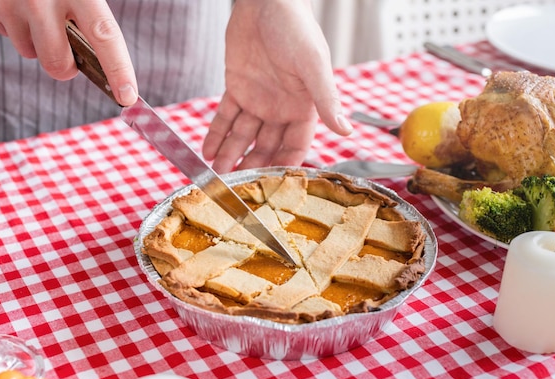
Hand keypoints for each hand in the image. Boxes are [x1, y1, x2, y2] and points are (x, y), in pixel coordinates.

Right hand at [0, 0, 137, 105]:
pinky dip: (12, 26)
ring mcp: (9, 3)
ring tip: (33, 9)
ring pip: (29, 53)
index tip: (127, 96)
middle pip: (59, 65)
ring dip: (35, 41)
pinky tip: (13, 3)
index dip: (118, 69)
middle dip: (65, 66)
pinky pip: (5, 36)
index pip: (104, 37)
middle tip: (65, 46)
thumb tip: (105, 63)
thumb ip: (91, 17)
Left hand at [202, 0, 352, 173]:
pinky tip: (208, 151)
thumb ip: (326, 100)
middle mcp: (281, 107)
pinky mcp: (237, 88)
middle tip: (237, 184)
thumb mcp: (312, 65)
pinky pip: (226, 117)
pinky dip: (217, 134)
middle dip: (253, 165)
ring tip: (218, 173)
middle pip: (267, 146)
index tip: (271, 185)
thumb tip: (346, 130)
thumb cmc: (295, 28)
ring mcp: (258, 99)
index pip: (296, 145)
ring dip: (231, 154)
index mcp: (304, 106)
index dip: (284, 165)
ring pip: (244, 135)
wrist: (265, 1)